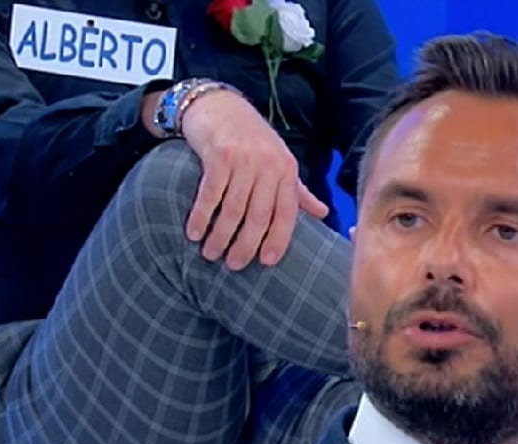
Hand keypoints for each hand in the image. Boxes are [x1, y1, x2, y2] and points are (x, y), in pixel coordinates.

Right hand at [180, 90, 328, 269]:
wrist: (220, 104)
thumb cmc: (253, 139)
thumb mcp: (280, 161)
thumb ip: (298, 190)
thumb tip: (324, 213)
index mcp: (287, 172)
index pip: (286, 214)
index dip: (278, 241)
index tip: (265, 263)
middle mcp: (269, 166)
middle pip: (258, 217)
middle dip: (245, 245)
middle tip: (233, 265)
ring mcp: (244, 160)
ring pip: (233, 209)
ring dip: (220, 236)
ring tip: (210, 253)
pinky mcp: (219, 155)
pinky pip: (210, 194)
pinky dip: (201, 216)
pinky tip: (194, 233)